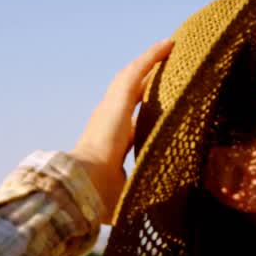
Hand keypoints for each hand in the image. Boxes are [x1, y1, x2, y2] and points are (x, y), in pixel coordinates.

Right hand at [70, 39, 173, 222]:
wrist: (83, 190)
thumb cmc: (101, 199)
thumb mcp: (131, 193)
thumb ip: (146, 192)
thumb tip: (172, 210)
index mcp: (111, 145)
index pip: (131, 124)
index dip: (145, 113)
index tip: (159, 108)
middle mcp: (108, 123)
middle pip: (131, 95)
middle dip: (148, 81)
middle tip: (168, 66)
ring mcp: (109, 110)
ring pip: (132, 78)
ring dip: (150, 63)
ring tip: (170, 48)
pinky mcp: (115, 102)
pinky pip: (136, 72)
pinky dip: (151, 58)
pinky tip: (168, 45)